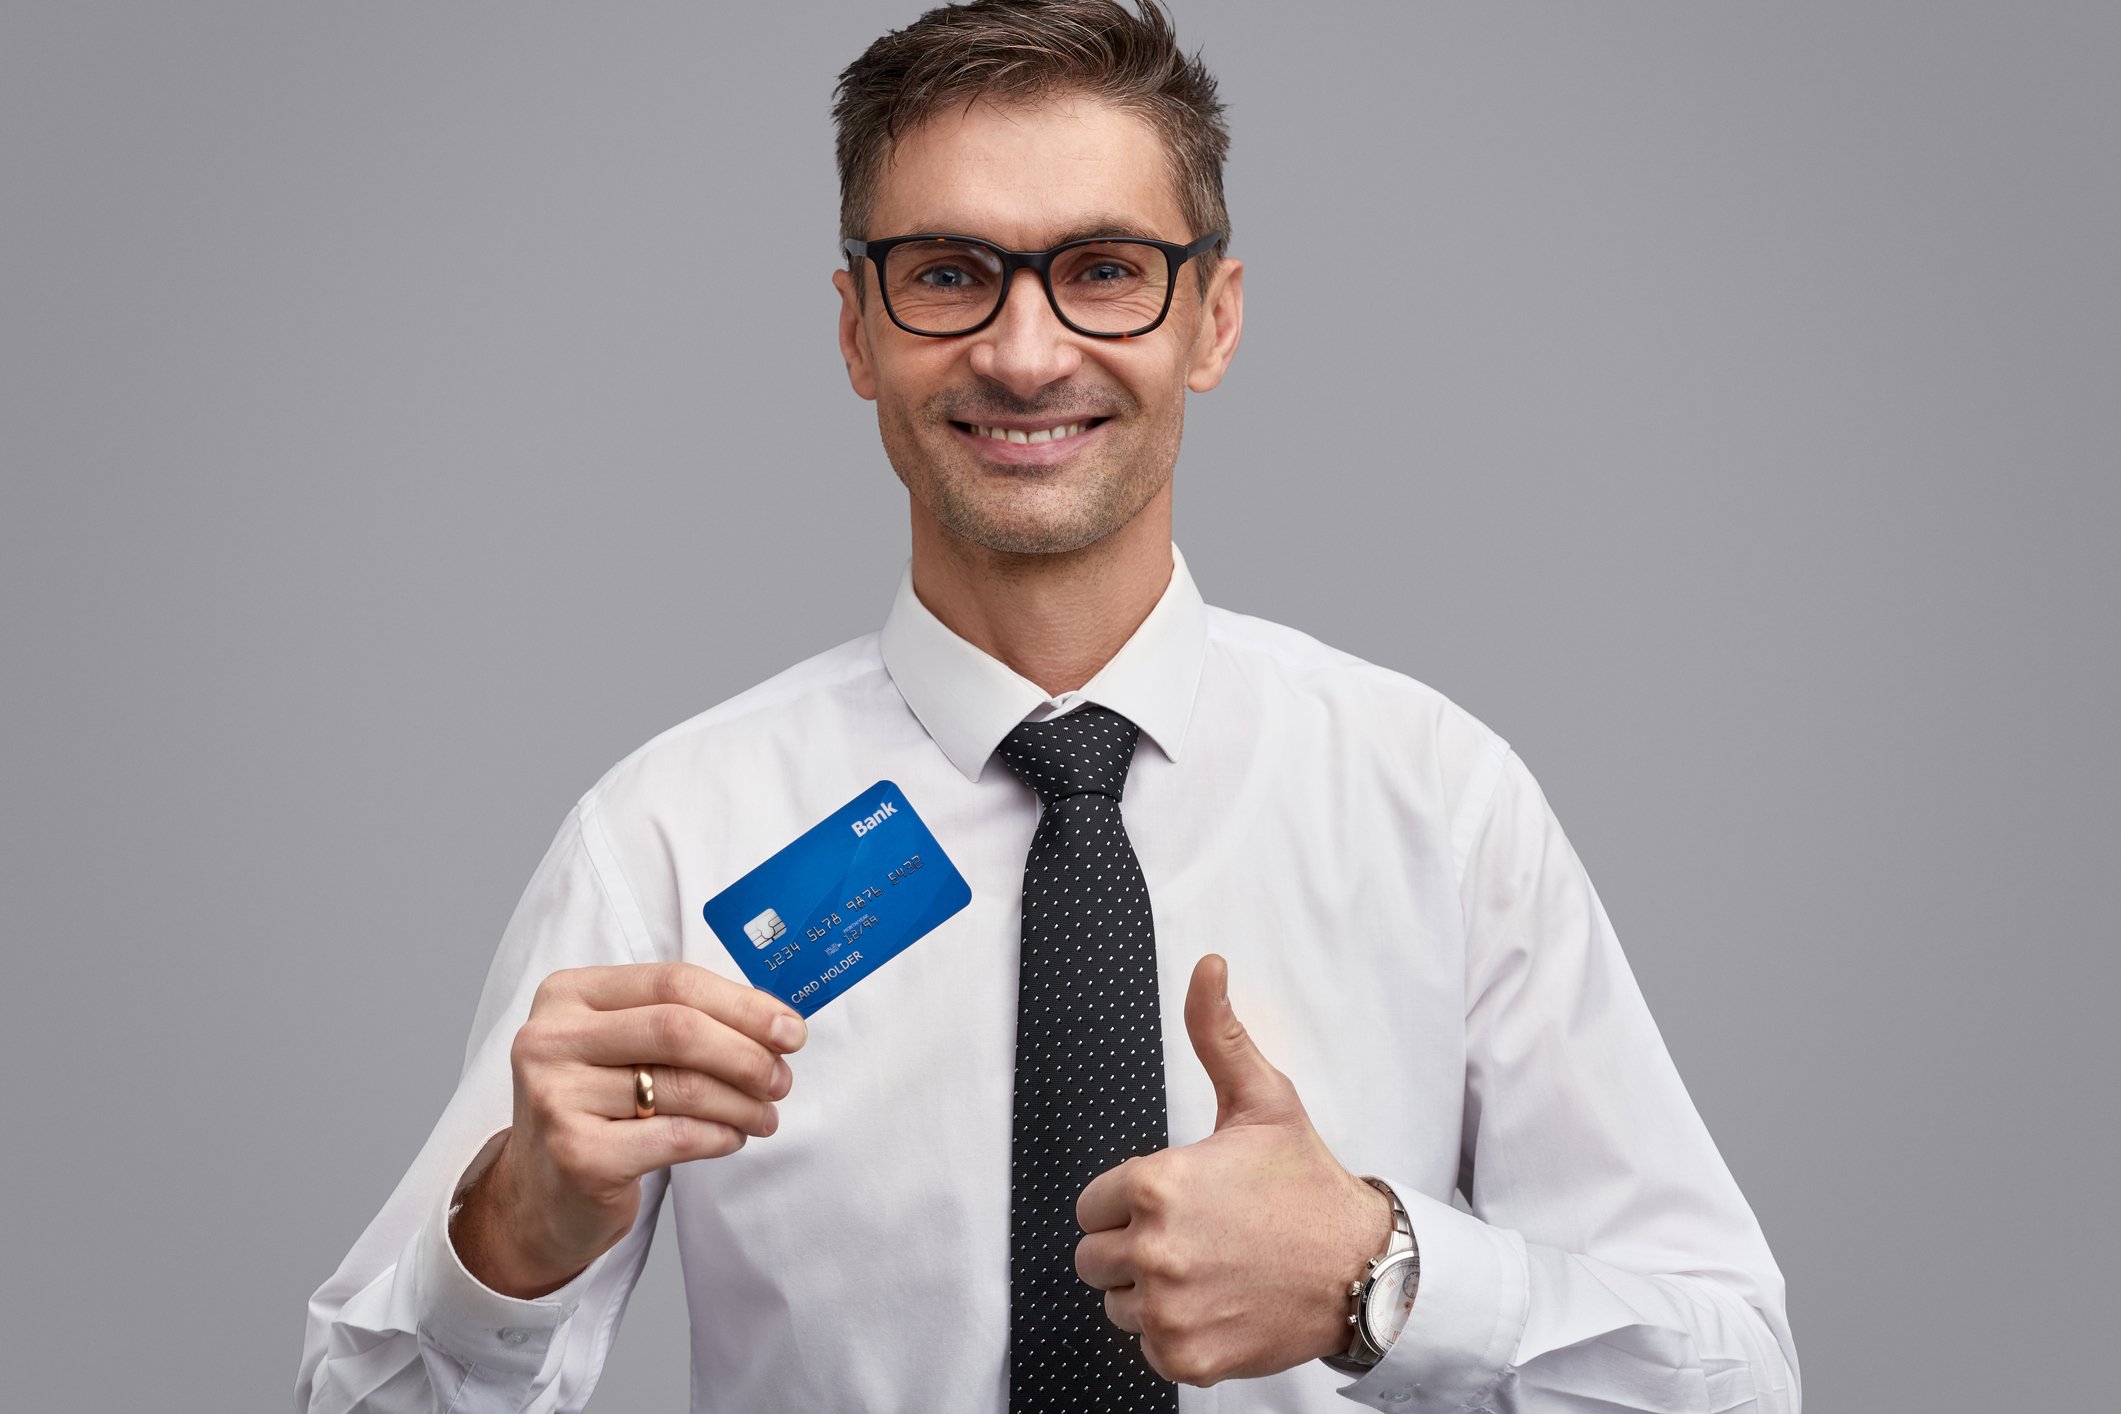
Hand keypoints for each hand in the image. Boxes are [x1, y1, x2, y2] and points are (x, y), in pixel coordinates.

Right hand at [451, 962, 805, 1297]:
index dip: (742, 1004)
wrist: (540, 1196)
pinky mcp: (578, 1155)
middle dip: (747, 1054)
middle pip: (678, 1028)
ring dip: (743, 1103)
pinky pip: (677, 1137)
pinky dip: (721, 1136)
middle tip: (782, 1078)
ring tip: (763, 1114)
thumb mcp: (623, 1048)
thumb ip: (684, 1021)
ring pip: (684, 1087)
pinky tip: (732, 1138)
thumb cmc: (599, 1108)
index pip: (672, 981)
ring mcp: (556, 1098)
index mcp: (567, 995)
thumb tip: (776, 1023)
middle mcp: (551, 1040)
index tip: (790, 1030)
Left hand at [1073, 954, 1393, 1384]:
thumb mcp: (1264, 1100)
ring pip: (1118, 1305)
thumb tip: (1208, 967)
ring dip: (1152, 1293)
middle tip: (1194, 1239)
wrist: (1364, 1269)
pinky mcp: (1185, 1356)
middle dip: (1132, 1249)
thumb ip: (1218, 1034)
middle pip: (1094, 1259)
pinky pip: (1147, 1346)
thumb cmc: (1307, 1184)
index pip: (1091, 1206)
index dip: (1128, 1204)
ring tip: (1211, 1271)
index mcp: (1156, 1184)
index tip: (1177, 1204)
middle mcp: (1154, 1249)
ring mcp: (1168, 1308)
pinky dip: (1176, 1333)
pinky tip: (1219, 1306)